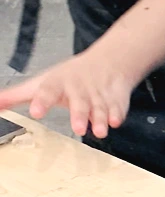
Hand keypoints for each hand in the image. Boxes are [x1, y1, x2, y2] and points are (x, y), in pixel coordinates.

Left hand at [0, 49, 137, 138]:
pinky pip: (116, 109)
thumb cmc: (68, 78)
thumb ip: (16, 97)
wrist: (107, 64)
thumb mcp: (40, 84)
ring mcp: (98, 95)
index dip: (42, 102)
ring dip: (100, 119)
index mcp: (57, 84)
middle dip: (79, 115)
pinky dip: (116, 115)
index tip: (36, 112)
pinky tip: (115, 122)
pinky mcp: (115, 102)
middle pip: (79, 102)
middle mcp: (78, 89)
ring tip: (99, 132)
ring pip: (99, 108)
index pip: (48, 92)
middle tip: (77, 129)